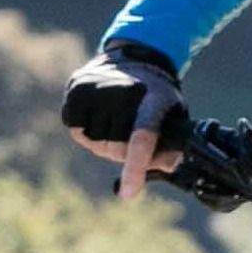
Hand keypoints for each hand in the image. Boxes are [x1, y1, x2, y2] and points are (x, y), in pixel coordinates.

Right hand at [60, 48, 184, 202]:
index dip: (135, 166)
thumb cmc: (156, 96)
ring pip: (94, 141)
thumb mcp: (174, 115)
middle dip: (123, 153)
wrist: (132, 59)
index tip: (129, 193)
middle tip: (131, 132)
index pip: (143, 136)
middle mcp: (125, 89)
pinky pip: (77, 129)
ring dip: (104, 141)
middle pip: (116, 148)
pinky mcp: (77, 89)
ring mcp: (98, 87)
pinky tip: (99, 113)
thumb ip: (173, 144)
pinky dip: (86, 130)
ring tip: (116, 119)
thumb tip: (167, 165)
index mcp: (155, 97)